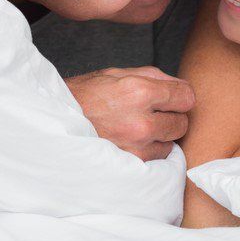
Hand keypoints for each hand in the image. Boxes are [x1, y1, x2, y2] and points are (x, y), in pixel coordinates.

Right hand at [65, 67, 194, 160]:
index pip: (187, 97)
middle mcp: (141, 122)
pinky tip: (132, 141)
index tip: (172, 97)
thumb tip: (182, 85)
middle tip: (152, 113)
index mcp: (139, 92)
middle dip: (172, 116)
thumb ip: (154, 76)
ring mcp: (136, 147)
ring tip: (138, 128)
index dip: (180, 96)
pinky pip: (156, 159)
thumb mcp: (117, 73)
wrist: (52, 124)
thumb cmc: (84, 95)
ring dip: (161, 136)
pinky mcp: (130, 166)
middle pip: (182, 122)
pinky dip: (150, 151)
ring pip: (171, 143)